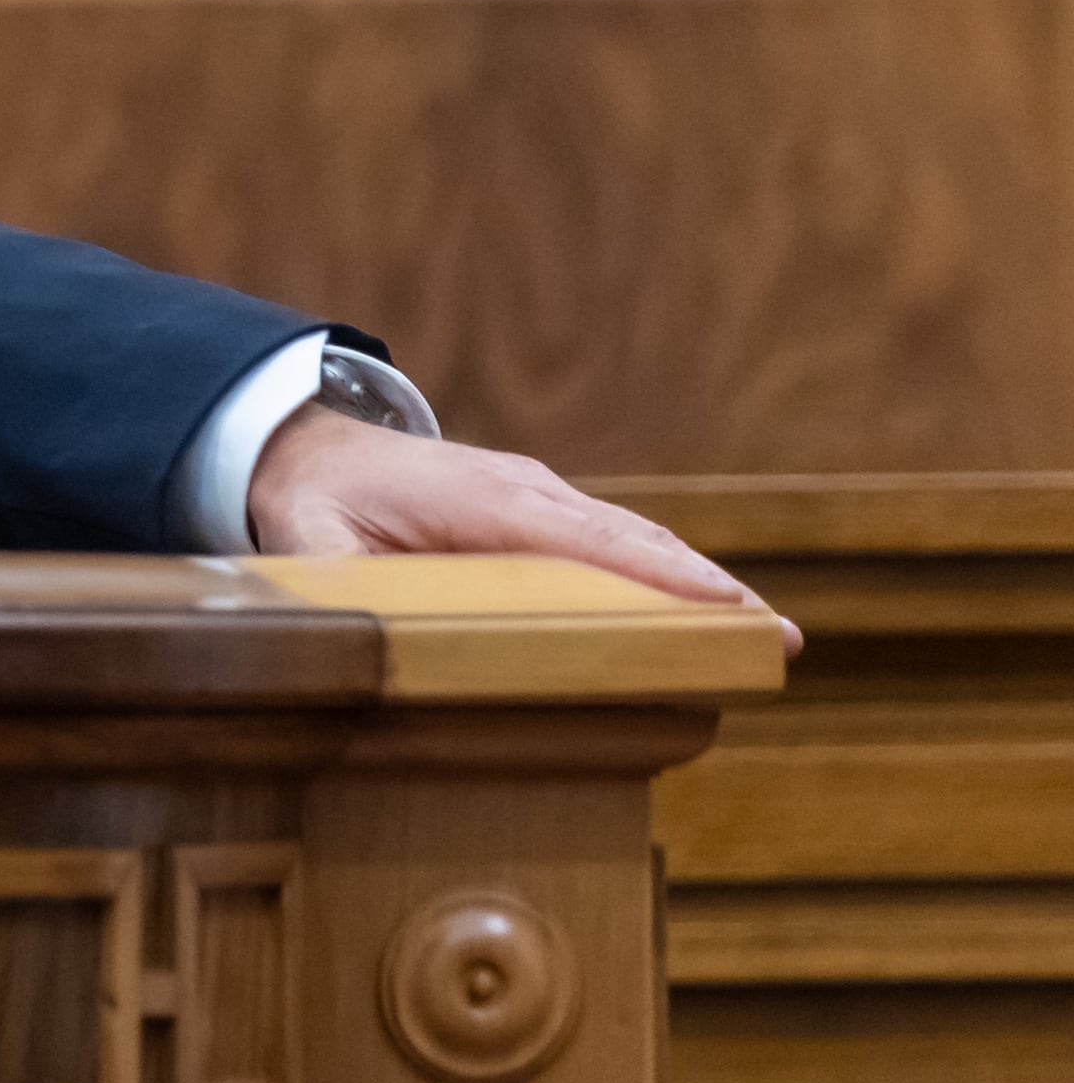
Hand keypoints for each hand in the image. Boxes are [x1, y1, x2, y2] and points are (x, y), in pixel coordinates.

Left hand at [245, 405, 770, 618]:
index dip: (653, 573)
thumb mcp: (304, 536)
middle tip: (779, 637)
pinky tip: (705, 616)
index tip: (722, 604)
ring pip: (635, 540)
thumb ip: (333, 577)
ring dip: (699, 583)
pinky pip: (616, 544)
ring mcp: (540, 498)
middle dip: (707, 586)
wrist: (309, 445)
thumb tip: (358, 620)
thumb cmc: (314, 497)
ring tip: (765, 635)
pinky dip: (666, 574)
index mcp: (480, 499)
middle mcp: (526, 492)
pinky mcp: (541, 514)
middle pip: (632, 540)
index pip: (582, 538)